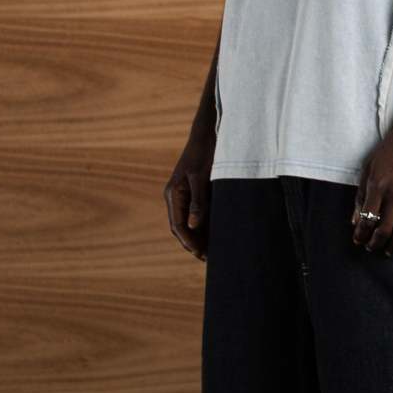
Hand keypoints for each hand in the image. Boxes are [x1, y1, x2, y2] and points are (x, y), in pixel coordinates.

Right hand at [165, 129, 215, 261]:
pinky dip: (206, 226)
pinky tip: (218, 234)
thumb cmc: (205, 153)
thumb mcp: (202, 177)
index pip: (177, 226)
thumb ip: (198, 202)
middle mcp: (176, 197)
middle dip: (194, 244)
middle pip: (182, 228)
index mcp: (173, 195)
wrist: (209, 133)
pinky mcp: (196, 193)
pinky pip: (198, 214)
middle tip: (209, 259)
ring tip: (215, 251)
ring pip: (190, 223)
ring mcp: (185, 195)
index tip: (201, 254)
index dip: (189, 242)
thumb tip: (192, 226)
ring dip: (200, 237)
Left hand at [350, 116, 392, 255]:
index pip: (366, 220)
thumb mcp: (369, 167)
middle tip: (371, 248)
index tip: (358, 240)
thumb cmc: (391, 149)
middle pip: (383, 230)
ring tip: (388, 251)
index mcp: (377, 186)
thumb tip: (355, 219)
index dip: (361, 234)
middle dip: (374, 244)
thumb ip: (361, 194)